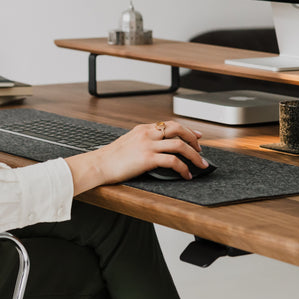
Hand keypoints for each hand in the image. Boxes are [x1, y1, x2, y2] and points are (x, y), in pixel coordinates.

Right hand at [66, 120, 207, 194]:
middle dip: (194, 139)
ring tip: (200, 164)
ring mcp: (148, 145)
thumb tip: (157, 147)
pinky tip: (187, 174)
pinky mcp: (147, 159)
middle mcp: (147, 134)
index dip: (187, 130)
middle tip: (201, 149)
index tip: (196, 136)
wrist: (98, 164)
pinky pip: (173, 161)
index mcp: (143, 129)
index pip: (170, 124)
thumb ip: (143, 141)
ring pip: (180, 145)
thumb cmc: (111, 158)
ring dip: (194, 155)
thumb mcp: (129, 142)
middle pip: (179, 129)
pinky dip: (184, 168)